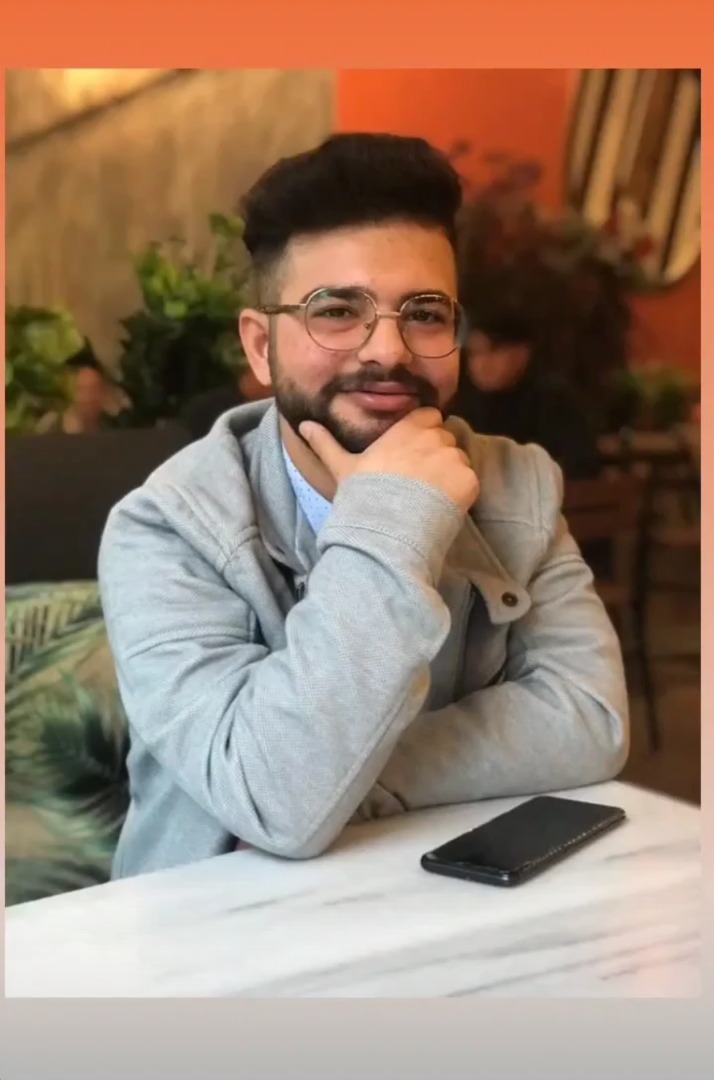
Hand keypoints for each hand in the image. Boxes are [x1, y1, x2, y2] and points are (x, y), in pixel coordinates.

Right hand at [299, 408, 478, 512]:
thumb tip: (303, 424)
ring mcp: (454, 458)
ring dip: (450, 472)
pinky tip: (442, 507)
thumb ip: (326, 443)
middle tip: (420, 480)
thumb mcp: (342, 467)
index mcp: (408, 428)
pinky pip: (470, 480)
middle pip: (446, 437)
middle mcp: (434, 436)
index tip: (412, 453)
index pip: (428, 416)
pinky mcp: (469, 480)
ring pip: (459, 459)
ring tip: (430, 497)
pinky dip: (461, 492)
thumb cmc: (363, 495)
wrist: (386, 529)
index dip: (423, 432)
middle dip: (437, 453)